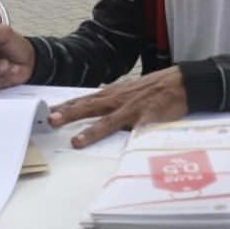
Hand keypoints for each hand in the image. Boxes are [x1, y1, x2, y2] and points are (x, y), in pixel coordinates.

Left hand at [49, 67, 187, 148]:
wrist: (180, 82)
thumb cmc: (154, 87)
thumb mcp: (127, 89)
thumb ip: (110, 99)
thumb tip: (92, 103)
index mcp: (113, 94)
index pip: (84, 99)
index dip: (66, 105)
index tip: (49, 110)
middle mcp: (119, 100)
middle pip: (90, 107)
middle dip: (70, 114)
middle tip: (51, 120)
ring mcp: (133, 109)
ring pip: (109, 121)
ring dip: (92, 131)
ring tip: (77, 141)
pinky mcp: (150, 118)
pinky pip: (140, 130)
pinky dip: (131, 138)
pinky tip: (124, 146)